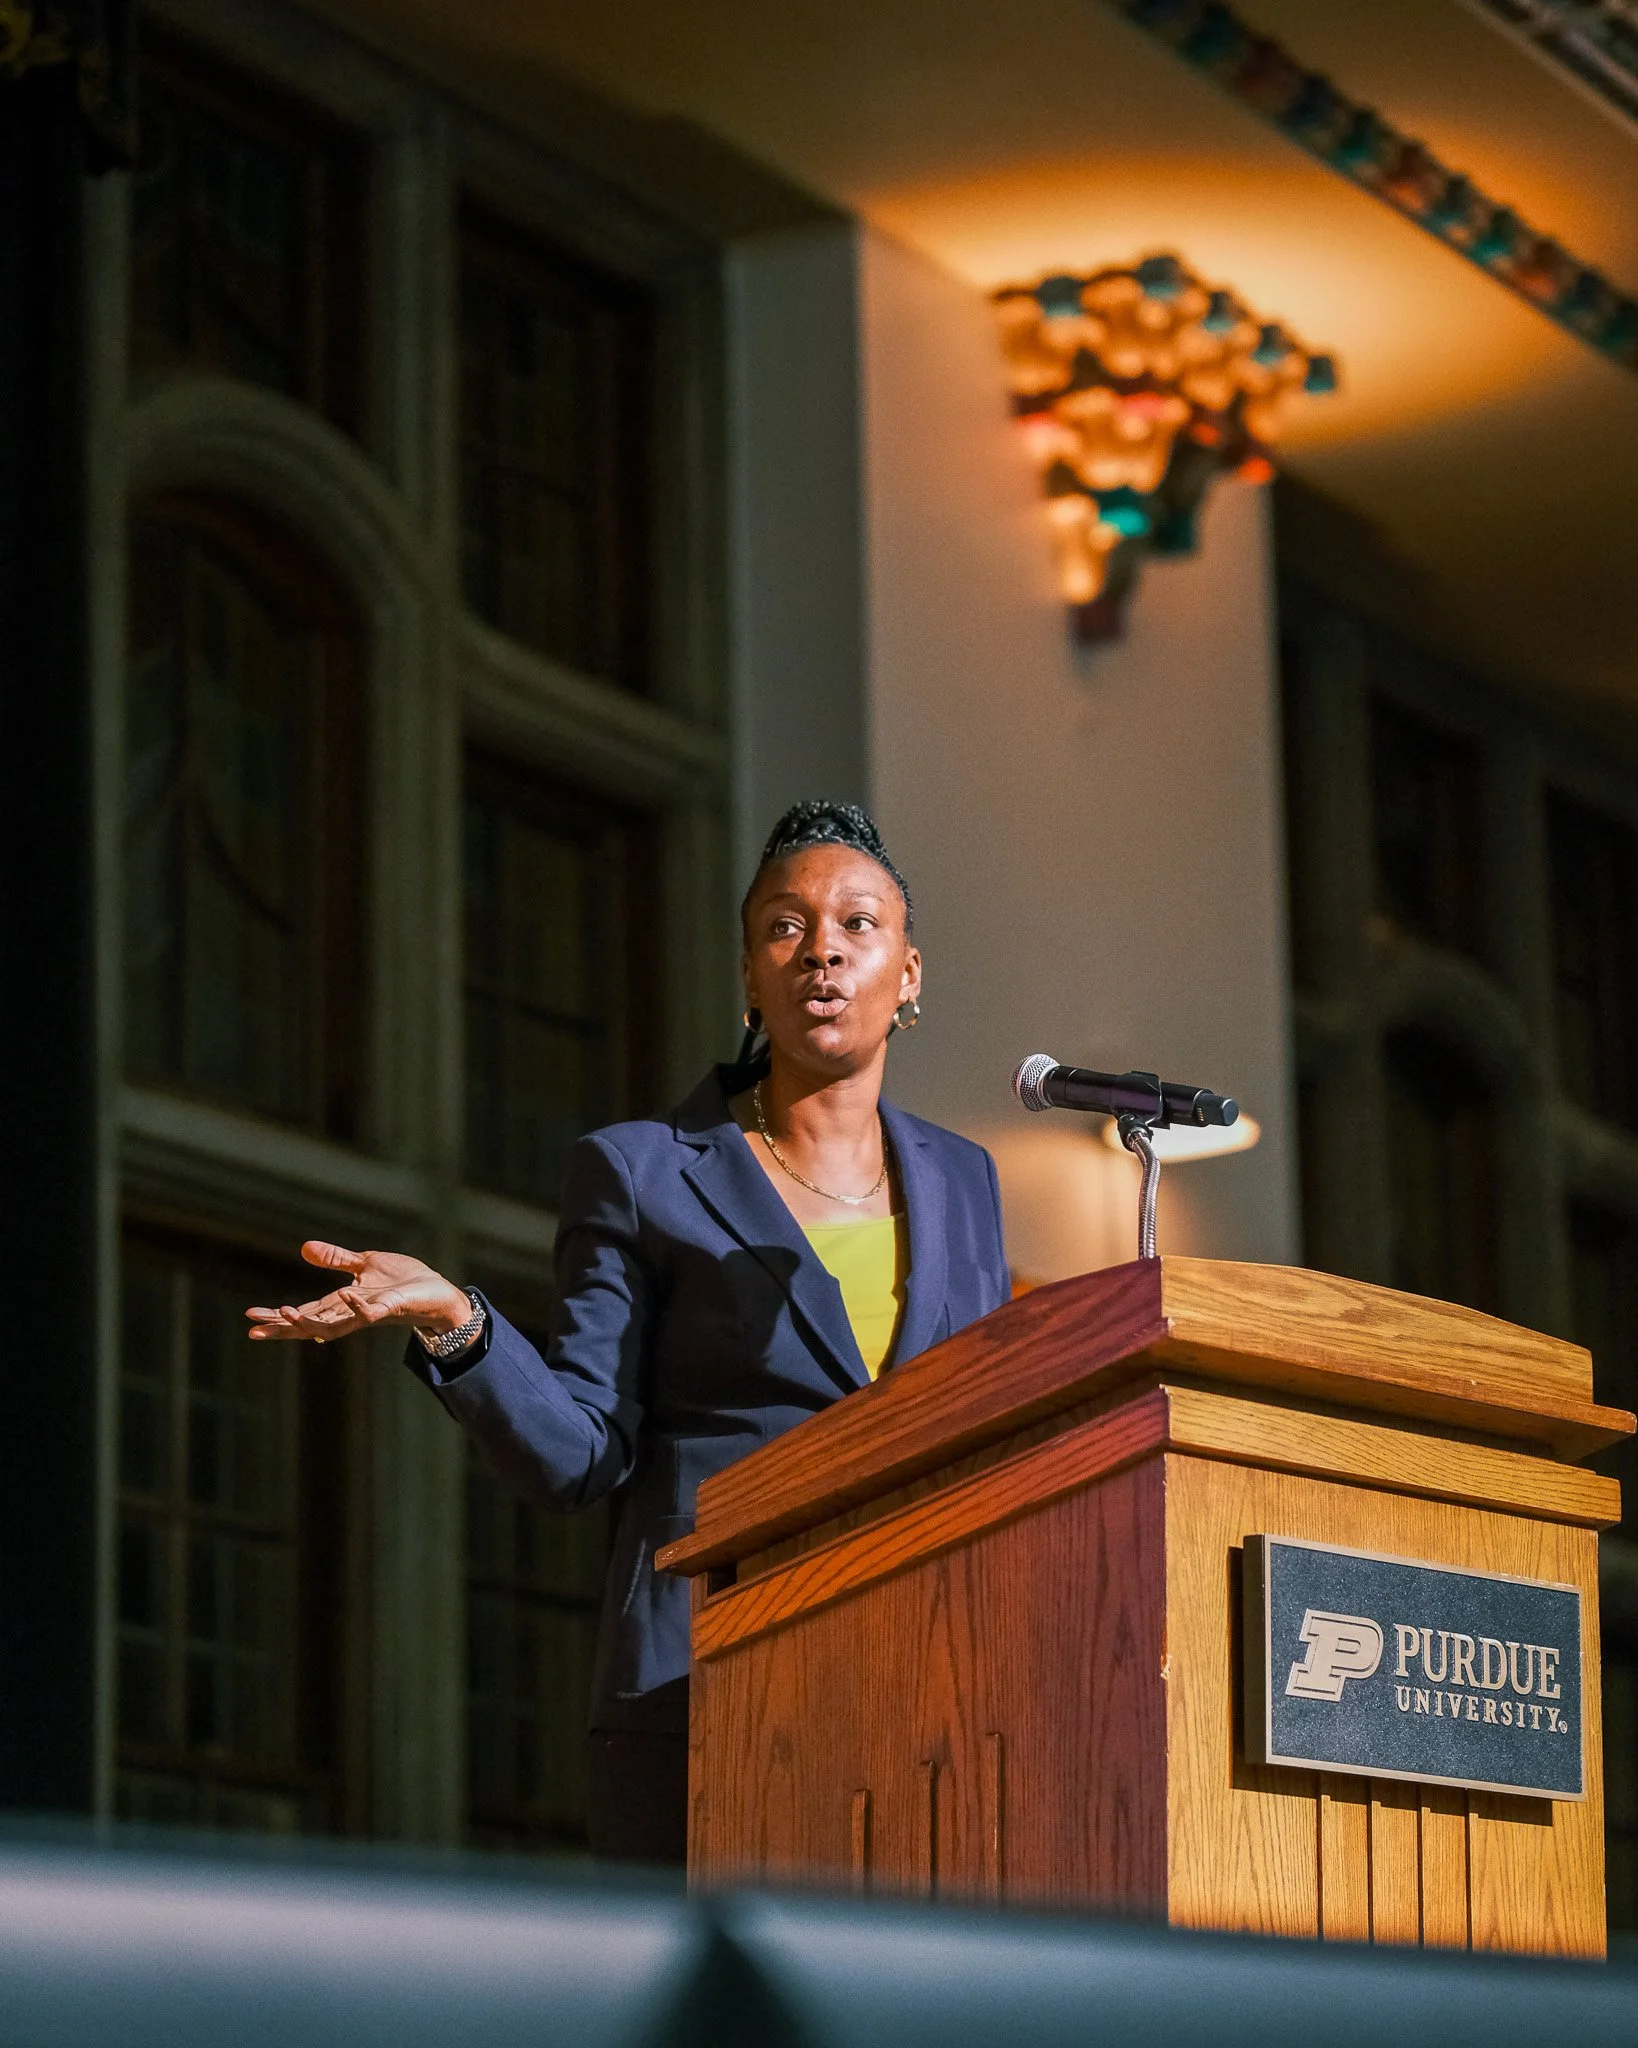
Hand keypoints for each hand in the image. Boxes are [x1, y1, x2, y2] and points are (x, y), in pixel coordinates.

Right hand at [245, 1242, 473, 1344]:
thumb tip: (304, 1248)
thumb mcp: (365, 1264)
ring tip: (286, 1314)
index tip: (250, 1318)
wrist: (439, 1293)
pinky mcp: (392, 1307)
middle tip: (255, 1328)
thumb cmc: (404, 1282)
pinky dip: (359, 1306)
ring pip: (335, 1325)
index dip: (278, 1318)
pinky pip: (372, 1311)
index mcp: (343, 1303)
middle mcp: (352, 1313)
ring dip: (311, 1321)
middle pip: (312, 1325)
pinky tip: (346, 1295)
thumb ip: (337, 1260)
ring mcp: (371, 1312)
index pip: (305, 1312)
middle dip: (284, 1327)